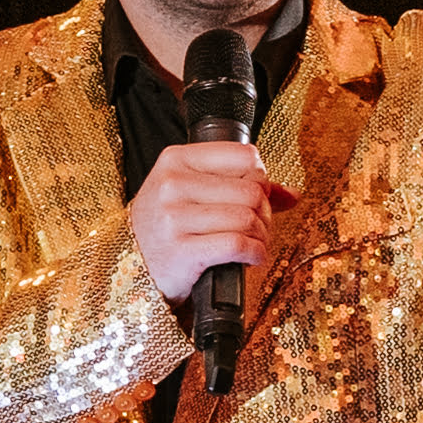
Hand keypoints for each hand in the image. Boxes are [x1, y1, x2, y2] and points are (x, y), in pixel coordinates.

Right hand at [129, 141, 280, 307]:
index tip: (256, 195)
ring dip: (262, 235)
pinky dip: (256, 253)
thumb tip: (292, 194)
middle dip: (265, 212)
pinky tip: (252, 257)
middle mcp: (172, 184)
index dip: (260, 178)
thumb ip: (240, 186)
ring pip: (247, 218)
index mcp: (176, 159)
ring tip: (255, 243)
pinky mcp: (182, 251)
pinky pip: (238, 245)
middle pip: (251, 189)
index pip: (244, 156)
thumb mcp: (191, 194)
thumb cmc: (165, 228)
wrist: (129, 267)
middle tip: (259, 226)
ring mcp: (174, 217)